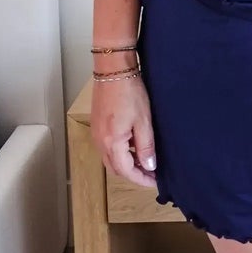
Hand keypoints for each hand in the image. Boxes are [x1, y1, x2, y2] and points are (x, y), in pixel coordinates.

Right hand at [90, 74, 158, 189]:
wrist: (113, 70)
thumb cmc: (129, 93)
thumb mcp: (143, 121)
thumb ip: (146, 146)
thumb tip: (149, 166)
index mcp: (112, 143)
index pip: (126, 171)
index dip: (141, 179)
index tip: (155, 182)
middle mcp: (100, 142)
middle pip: (115, 168)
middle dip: (133, 174)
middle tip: (151, 174)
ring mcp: (96, 133)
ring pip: (110, 158)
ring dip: (126, 163)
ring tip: (144, 160)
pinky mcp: (97, 125)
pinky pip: (107, 147)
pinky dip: (120, 152)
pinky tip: (133, 145)